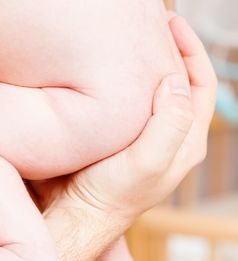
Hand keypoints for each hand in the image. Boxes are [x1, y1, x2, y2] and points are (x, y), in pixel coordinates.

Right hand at [63, 15, 216, 219]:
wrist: (81, 211)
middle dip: (171, 52)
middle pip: (181, 85)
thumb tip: (174, 81)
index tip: (172, 25)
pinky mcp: (121, 137)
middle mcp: (169, 137)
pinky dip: (127, 82)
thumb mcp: (148, 163)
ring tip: (135, 41)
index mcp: (185, 143)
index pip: (202, 87)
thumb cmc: (112, 194)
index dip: (192, 52)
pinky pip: (131, 102)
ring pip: (154, 92)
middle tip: (153, 25)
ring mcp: (144, 136)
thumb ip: (170, 123)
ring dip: (148, 65)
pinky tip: (113, 71)